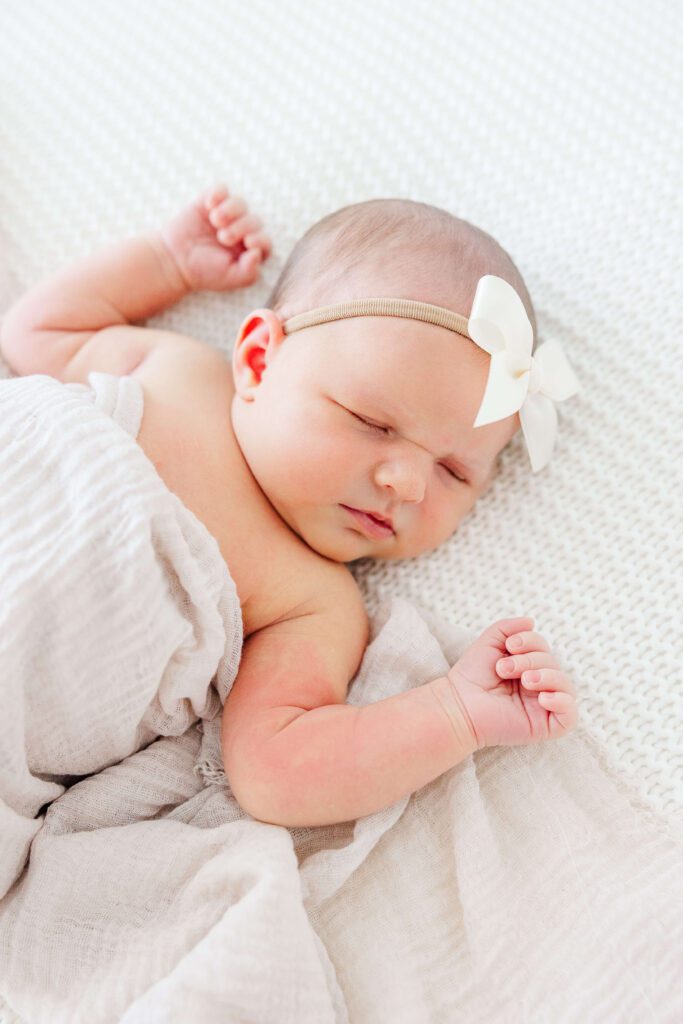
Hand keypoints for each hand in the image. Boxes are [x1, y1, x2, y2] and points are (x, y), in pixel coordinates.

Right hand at [159, 184, 272, 292]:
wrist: (174, 260)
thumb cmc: (203, 272)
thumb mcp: (229, 278)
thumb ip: (249, 272)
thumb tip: (258, 253)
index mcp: (248, 252)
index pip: (265, 242)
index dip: (261, 239)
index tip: (248, 242)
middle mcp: (241, 232)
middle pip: (254, 220)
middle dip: (242, 227)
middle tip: (224, 237)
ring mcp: (226, 216)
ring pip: (240, 203)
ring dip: (231, 209)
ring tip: (215, 220)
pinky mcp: (210, 203)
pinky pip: (221, 189)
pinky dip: (218, 194)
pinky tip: (209, 205)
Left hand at [447, 616, 576, 748]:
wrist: (459, 705)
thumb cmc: (471, 676)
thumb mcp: (489, 643)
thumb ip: (508, 628)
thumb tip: (531, 621)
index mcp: (528, 667)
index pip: (544, 648)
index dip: (531, 641)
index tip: (509, 646)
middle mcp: (538, 686)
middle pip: (553, 664)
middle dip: (530, 661)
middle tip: (504, 669)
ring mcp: (543, 706)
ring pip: (565, 685)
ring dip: (547, 677)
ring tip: (525, 680)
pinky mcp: (546, 726)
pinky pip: (570, 714)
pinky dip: (561, 701)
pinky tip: (542, 698)